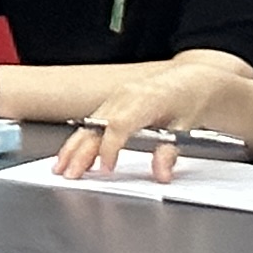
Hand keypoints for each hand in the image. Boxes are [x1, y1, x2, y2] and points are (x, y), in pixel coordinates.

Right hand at [55, 62, 226, 180]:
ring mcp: (114, 98)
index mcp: (143, 100)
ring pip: (89, 123)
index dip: (109, 148)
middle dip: (80, 151)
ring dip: (73, 146)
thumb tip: (161, 174)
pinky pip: (92, 121)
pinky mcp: (112, 102)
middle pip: (96, 125)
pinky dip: (81, 138)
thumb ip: (169, 152)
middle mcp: (123, 97)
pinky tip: (72, 152)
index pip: (118, 125)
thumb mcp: (187, 127)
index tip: (105, 168)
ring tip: (60, 166)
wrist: (191, 79)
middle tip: (70, 172)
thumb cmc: (189, 100)